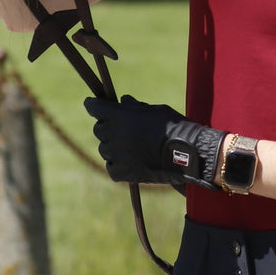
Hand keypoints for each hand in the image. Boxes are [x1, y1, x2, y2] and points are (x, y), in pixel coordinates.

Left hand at [84, 95, 223, 190]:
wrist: (185, 154)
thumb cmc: (172, 127)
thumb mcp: (154, 110)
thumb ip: (134, 107)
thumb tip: (123, 101)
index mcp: (120, 116)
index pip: (95, 108)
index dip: (92, 105)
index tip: (90, 103)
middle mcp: (114, 135)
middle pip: (98, 129)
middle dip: (106, 126)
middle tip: (120, 127)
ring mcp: (116, 155)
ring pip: (104, 149)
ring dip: (113, 145)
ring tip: (131, 146)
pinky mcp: (121, 173)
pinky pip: (111, 166)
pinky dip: (117, 163)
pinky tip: (130, 160)